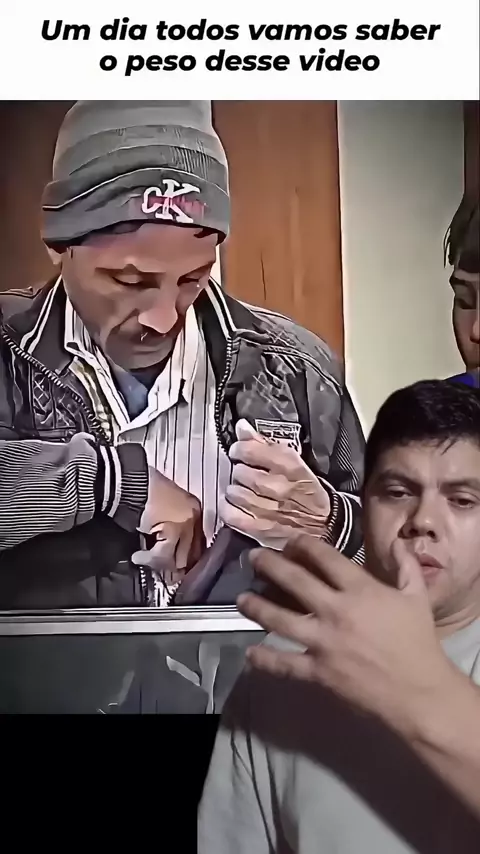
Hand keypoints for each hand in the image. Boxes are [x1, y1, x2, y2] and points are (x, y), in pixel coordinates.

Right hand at [134, 468, 204, 570]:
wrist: (128, 480)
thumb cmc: (140, 489)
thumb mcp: (161, 506)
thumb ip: (169, 526)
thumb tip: (169, 553)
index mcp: (194, 509)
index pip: (198, 542)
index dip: (187, 559)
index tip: (177, 569)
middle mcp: (194, 516)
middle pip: (192, 554)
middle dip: (178, 567)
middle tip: (165, 576)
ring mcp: (186, 523)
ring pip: (178, 558)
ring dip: (161, 565)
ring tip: (146, 561)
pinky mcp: (173, 528)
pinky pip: (162, 555)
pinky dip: (149, 559)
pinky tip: (138, 556)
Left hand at [220, 420, 330, 547]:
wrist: (324, 527)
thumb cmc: (308, 492)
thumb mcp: (296, 464)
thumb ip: (266, 444)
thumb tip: (241, 427)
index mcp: (291, 467)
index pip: (251, 450)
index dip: (240, 449)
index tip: (240, 452)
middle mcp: (279, 487)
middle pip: (240, 472)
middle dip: (240, 471)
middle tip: (246, 475)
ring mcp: (269, 510)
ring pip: (234, 492)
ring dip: (235, 490)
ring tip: (244, 491)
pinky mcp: (260, 529)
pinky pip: (230, 514)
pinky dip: (229, 508)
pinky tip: (237, 506)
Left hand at [237, 535, 454, 735]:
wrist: (419, 693)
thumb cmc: (418, 643)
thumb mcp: (418, 597)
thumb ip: (406, 567)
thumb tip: (399, 542)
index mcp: (361, 590)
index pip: (325, 558)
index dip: (303, 544)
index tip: (290, 540)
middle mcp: (336, 611)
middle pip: (295, 581)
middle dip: (270, 566)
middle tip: (253, 558)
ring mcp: (324, 642)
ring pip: (281, 620)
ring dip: (258, 607)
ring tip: (241, 599)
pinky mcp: (318, 672)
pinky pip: (285, 664)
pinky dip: (265, 659)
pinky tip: (250, 653)